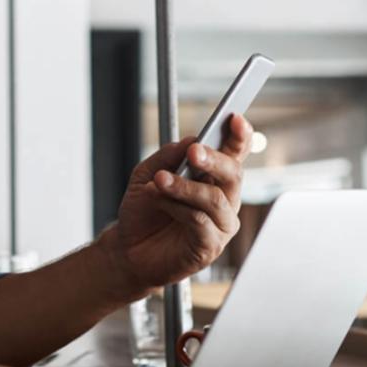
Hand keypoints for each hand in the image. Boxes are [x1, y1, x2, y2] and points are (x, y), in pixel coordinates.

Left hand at [96, 114, 252, 295]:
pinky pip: (201, 222)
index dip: (239, 136)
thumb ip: (168, 157)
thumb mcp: (147, 175)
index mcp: (213, 177)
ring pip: (215, 199)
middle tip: (194, 152)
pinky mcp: (210, 247)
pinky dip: (178, 208)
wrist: (127, 248)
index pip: (235, 153)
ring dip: (186, 187)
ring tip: (160, 180)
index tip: (234, 119)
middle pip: (233, 173)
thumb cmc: (144, 211)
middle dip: (214, 159)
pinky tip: (160, 202)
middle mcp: (223, 199)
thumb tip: (191, 140)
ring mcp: (220, 224)